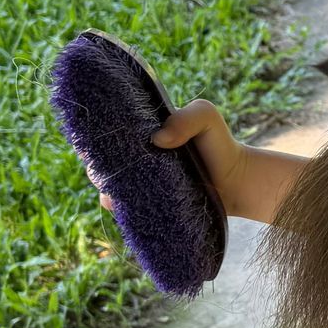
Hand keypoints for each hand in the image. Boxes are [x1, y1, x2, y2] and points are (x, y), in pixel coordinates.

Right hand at [96, 100, 301, 225]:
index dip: (93, 138)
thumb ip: (187, 117)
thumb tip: (158, 139)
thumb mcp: (207, 118)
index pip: (108, 134)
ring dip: (106, 189)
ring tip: (115, 191)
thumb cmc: (219, 143)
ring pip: (110, 188)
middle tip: (104, 170)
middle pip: (101, 163)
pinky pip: (127, 210)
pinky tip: (121, 207)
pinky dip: (119, 209)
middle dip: (94, 166)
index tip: (89, 144)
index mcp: (142, 133)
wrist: (237, 181)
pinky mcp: (151, 205)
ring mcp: (143, 184)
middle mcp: (137, 159)